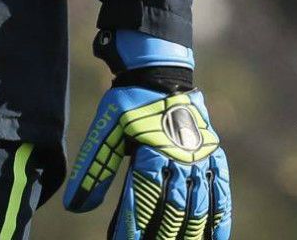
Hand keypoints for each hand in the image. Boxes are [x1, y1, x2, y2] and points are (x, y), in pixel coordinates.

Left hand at [63, 81, 230, 239]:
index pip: (142, 198)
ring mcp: (200, 158)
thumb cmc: (127, 103)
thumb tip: (76, 207)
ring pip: (199, 205)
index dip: (134, 225)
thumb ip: (94, 169)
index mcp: (151, 150)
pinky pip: (221, 192)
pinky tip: (214, 238)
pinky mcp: (213, 156)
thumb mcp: (105, 130)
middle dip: (162, 233)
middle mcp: (180, 156)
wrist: (160, 73)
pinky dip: (219, 218)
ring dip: (189, 232)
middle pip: (173, 208)